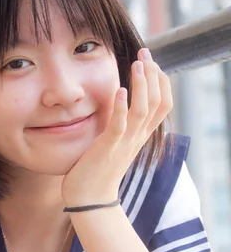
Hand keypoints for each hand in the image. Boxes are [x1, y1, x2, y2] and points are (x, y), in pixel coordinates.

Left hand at [61, 48, 172, 206]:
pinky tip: (120, 90)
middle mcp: (137, 137)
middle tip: (145, 53)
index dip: (161, 82)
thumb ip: (119, 124)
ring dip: (143, 85)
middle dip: (155, 75)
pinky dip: (122, 107)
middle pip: (159, 102)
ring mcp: (124, 143)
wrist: (89, 198)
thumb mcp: (114, 142)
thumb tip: (116, 103)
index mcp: (140, 135)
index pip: (163, 105)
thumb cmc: (97, 169)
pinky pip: (120, 125)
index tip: (151, 63)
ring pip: (144, 110)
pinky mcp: (108, 148)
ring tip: (138, 63)